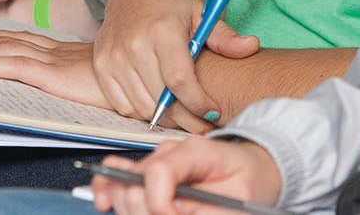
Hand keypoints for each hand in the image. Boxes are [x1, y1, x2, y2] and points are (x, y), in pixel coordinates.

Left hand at [0, 26, 121, 113]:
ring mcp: (51, 60)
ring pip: (2, 50)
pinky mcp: (54, 74)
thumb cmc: (124, 80)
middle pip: (2, 40)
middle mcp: (51, 50)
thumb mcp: (93, 73)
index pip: (16, 39)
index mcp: (58, 50)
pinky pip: (16, 67)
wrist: (146, 76)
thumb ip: (74, 72)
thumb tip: (62, 77)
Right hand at [90, 138, 281, 214]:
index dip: (159, 206)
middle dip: (145, 212)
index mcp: (195, 151)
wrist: (252, 167)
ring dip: (131, 209)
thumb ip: (208, 209)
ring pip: (121, 185)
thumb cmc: (247, 179)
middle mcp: (169, 153)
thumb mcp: (240, 197)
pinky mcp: (148, 174)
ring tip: (157, 214)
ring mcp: (156, 162)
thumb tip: (175, 213)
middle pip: (134, 183)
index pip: (159, 172)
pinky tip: (107, 202)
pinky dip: (107, 190)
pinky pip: (115, 176)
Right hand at [93, 0, 257, 127]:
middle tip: (201, 119)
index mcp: (162, 29)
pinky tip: (156, 100)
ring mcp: (114, 56)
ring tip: (180, 109)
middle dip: (185, 115)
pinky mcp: (101, 65)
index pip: (180, 80)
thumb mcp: (201, 14)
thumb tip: (251, 46)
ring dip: (162, 115)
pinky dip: (140, 109)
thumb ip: (224, 37)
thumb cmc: (171, 4)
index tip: (212, 111)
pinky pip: (122, 104)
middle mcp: (134, 43)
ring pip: (142, 106)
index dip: (198, 103)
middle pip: (161, 98)